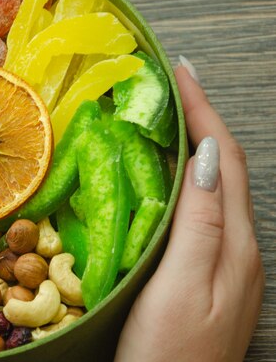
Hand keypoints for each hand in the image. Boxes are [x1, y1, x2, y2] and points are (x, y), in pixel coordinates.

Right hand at [115, 58, 263, 360]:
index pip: (224, 159)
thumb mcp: (184, 286)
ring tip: (167, 118)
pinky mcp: (208, 272)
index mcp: (234, 243)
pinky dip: (186, 179)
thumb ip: (201, 222)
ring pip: (215, 187)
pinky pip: (203, 210)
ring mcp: (224, 261)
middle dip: (202, 119)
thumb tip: (208, 157)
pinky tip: (166, 177)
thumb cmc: (170, 352)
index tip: (181, 71)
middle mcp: (237, 246)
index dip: (204, 112)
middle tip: (171, 87)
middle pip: (226, 167)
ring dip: (195, 145)